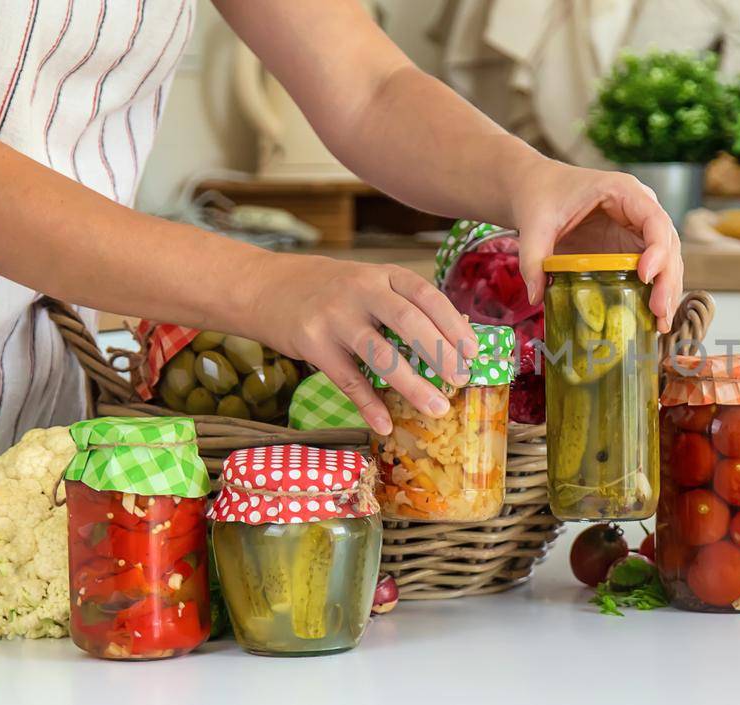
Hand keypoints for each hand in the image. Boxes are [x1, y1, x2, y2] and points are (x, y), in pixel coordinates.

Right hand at [242, 254, 477, 434]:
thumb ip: (403, 305)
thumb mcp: (369, 283)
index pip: (427, 296)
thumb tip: (453, 340)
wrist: (266, 287)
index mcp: (383, 275)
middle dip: (440, 353)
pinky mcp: (312, 342)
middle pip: (409, 322)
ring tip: (437, 408)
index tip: (473, 352)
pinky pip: (348, 379)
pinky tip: (385, 424)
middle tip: (461, 380)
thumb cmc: (330, 290)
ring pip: (381, 354)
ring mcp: (335, 317)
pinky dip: (369, 405)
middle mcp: (361, 291)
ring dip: (412, 385)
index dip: (454, 324)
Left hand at [511, 160, 683, 331]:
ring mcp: (638, 229)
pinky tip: (653, 318)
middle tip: (659, 311)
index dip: (656, 248)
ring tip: (661, 323)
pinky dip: (655, 291)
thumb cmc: (542, 197)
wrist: (538, 189)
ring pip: (667, 258)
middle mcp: (639, 208)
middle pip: (668, 243)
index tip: (644, 275)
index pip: (654, 219)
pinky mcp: (631, 247)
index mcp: (623, 190)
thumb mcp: (534, 225)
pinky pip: (653, 268)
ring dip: (667, 290)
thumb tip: (536, 297)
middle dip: (667, 278)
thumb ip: (533, 258)